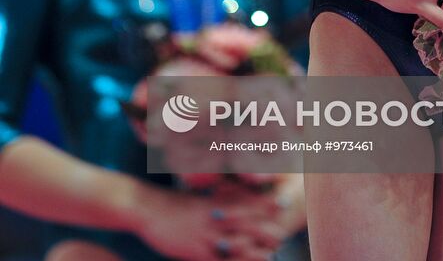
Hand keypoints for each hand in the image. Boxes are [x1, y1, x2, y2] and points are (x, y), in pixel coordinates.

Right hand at [132, 184, 283, 260]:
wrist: (149, 209)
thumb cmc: (175, 203)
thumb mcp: (200, 195)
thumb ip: (219, 196)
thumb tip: (234, 196)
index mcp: (218, 199)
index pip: (249, 200)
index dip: (267, 203)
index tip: (285, 203)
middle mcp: (217, 215)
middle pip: (249, 223)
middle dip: (267, 230)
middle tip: (283, 235)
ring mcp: (208, 234)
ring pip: (238, 244)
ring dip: (256, 251)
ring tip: (272, 256)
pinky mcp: (196, 252)